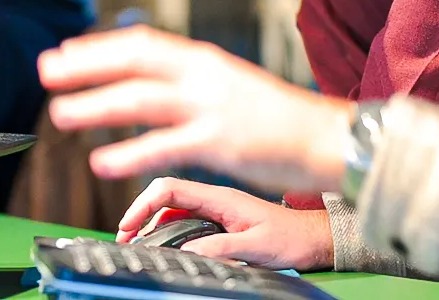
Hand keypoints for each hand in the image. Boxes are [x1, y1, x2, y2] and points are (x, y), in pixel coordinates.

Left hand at [39, 26, 352, 193]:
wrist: (322, 137)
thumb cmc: (276, 116)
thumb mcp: (230, 83)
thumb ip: (191, 80)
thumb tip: (150, 78)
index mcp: (204, 59)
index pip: (141, 43)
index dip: (98, 47)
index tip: (64, 52)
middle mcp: (204, 76)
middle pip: (134, 62)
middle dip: (85, 65)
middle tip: (46, 72)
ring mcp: (211, 108)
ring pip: (141, 99)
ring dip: (95, 105)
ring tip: (60, 114)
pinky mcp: (219, 143)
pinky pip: (164, 147)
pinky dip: (128, 154)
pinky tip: (102, 163)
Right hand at [118, 178, 332, 270]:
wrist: (313, 237)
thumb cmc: (292, 237)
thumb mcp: (256, 246)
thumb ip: (222, 247)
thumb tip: (187, 251)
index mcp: (222, 197)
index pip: (171, 188)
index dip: (143, 204)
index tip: (128, 226)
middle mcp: (215, 197)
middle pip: (166, 195)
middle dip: (140, 213)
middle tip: (125, 238)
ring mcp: (216, 207)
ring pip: (173, 208)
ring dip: (152, 222)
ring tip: (137, 242)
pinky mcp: (219, 218)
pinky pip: (185, 218)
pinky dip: (167, 228)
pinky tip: (162, 242)